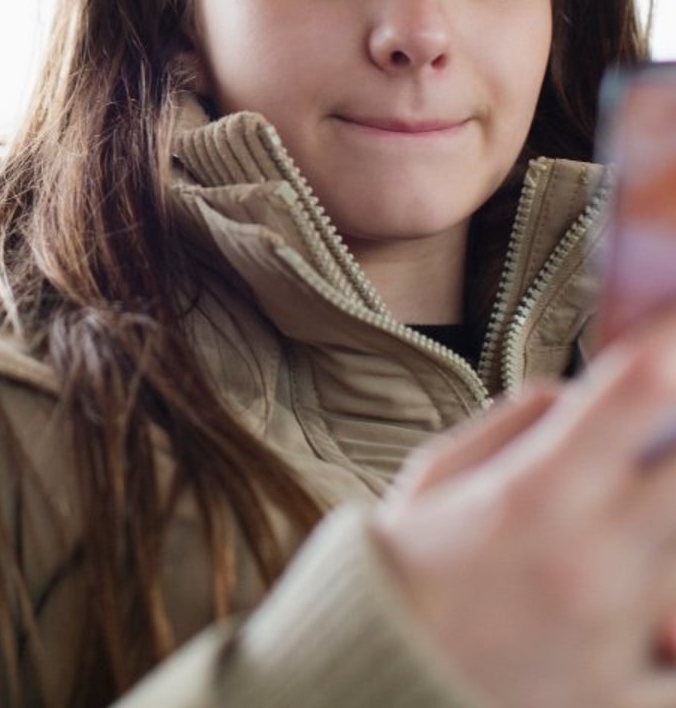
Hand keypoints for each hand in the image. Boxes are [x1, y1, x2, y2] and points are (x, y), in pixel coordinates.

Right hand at [369, 310, 675, 707]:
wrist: (372, 685)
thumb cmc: (405, 573)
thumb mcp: (435, 476)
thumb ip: (517, 424)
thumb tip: (586, 395)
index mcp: (534, 495)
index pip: (635, 396)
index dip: (672, 345)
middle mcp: (588, 563)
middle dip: (674, 447)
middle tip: (652, 451)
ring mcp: (618, 641)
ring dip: (663, 536)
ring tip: (621, 536)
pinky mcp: (625, 703)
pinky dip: (671, 630)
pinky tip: (648, 609)